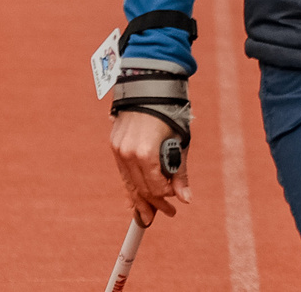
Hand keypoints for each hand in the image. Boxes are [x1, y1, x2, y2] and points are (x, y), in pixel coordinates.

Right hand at [108, 111, 189, 225]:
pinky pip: (123, 171)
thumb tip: (185, 199)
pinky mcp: (114, 144)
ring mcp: (119, 149)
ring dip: (139, 199)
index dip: (167, 197)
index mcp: (146, 153)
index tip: (175, 203)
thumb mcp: (180, 142)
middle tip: (167, 214)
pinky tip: (133, 200)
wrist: (149, 85)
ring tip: (148, 215)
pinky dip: (130, 185)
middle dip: (154, 204)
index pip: (156, 188)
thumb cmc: (170, 112)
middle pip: (141, 188)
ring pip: (129, 183)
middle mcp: (128, 153)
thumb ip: (181, 172)